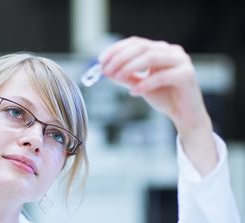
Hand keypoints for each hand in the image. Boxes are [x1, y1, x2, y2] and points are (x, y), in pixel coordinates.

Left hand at [99, 36, 217, 175]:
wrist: (185, 115)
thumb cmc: (165, 98)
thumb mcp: (141, 85)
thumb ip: (127, 77)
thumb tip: (107, 72)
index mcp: (160, 50)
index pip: (136, 42)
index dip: (116, 49)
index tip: (101, 60)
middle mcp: (171, 51)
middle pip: (142, 47)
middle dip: (120, 58)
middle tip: (106, 70)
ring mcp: (181, 61)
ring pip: (151, 57)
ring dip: (130, 67)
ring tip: (117, 78)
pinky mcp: (186, 75)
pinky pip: (161, 77)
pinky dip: (145, 84)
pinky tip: (133, 92)